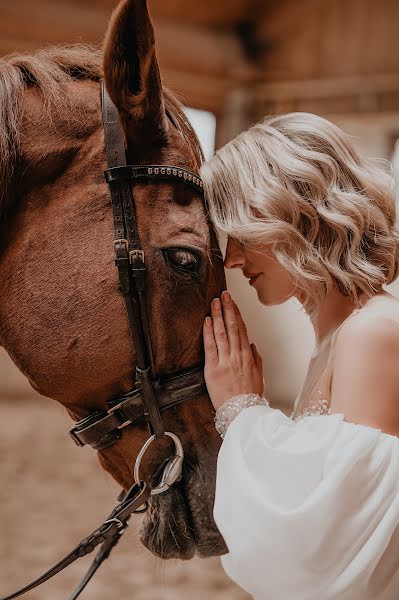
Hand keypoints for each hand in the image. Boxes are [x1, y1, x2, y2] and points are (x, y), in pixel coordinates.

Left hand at [203, 290, 264, 409]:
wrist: (242, 413)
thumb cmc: (250, 398)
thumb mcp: (259, 377)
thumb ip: (256, 360)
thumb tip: (252, 346)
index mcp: (248, 357)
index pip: (243, 330)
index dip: (238, 315)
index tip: (234, 303)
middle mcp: (237, 356)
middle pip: (233, 327)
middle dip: (228, 309)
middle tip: (224, 294)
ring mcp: (225, 361)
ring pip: (222, 333)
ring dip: (217, 315)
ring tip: (214, 302)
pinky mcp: (213, 369)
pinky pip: (210, 347)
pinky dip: (208, 332)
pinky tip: (206, 321)